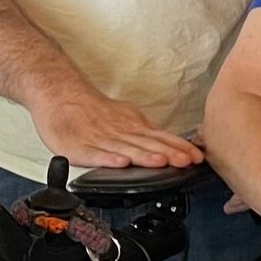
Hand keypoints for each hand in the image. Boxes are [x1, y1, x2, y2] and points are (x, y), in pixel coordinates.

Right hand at [29, 84, 204, 169]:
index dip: (179, 147)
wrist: (62, 96)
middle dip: (170, 154)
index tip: (198, 157)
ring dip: (145, 156)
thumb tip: (169, 144)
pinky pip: (96, 154)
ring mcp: (101, 139)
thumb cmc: (94, 111)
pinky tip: (121, 163)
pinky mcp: (80, 146)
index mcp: (133, 126)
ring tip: (161, 162)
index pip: (161, 137)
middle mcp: (121, 132)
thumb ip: (145, 134)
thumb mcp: (126, 118)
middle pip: (148, 144)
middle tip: (188, 161)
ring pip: (127, 149)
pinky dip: (108, 159)